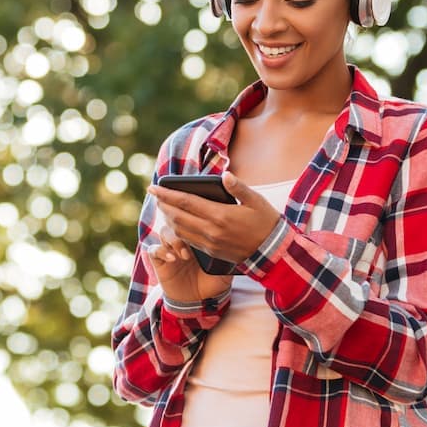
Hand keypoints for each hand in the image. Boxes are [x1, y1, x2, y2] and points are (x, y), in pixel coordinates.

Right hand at [142, 227, 233, 303]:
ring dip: (174, 240)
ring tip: (185, 255)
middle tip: (192, 236)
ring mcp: (170, 249)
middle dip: (182, 224)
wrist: (199, 301)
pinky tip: (173, 259)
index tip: (203, 223)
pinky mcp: (159, 261)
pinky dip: (162, 251)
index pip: (192, 219)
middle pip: (177, 220)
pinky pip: (154, 250)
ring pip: (165, 231)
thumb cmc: (212, 283)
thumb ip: (229, 256)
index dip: (194, 217)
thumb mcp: (225, 269)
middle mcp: (183, 240)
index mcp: (198, 237)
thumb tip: (239, 246)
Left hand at [148, 171, 281, 264]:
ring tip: (163, 206)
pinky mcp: (211, 252)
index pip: (185, 202)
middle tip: (155, 194)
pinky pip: (188, 240)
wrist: (272, 252)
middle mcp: (211, 231)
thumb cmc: (266, 223)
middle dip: (163, 204)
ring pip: (180, 230)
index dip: (167, 194)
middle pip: (178, 216)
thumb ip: (238, 188)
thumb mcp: (256, 201)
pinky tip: (176, 222)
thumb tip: (224, 175)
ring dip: (168, 218)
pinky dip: (178, 230)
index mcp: (220, 215)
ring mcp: (209, 243)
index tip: (153, 187)